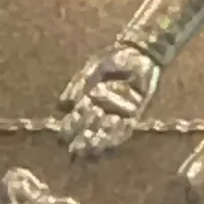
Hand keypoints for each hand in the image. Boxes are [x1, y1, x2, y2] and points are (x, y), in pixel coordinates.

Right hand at [57, 41, 159, 157]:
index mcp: (87, 100)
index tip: (63, 137)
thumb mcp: (93, 68)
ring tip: (93, 147)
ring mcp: (117, 114)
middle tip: (77, 149)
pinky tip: (113, 135)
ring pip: (105, 134)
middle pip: (89, 131)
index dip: (69, 129)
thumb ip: (78, 84)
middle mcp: (101, 110)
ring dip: (99, 141)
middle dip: (82, 140)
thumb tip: (64, 105)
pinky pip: (125, 130)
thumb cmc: (114, 59)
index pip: (74, 119)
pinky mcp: (134, 115)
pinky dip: (118, 134)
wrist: (139, 54)